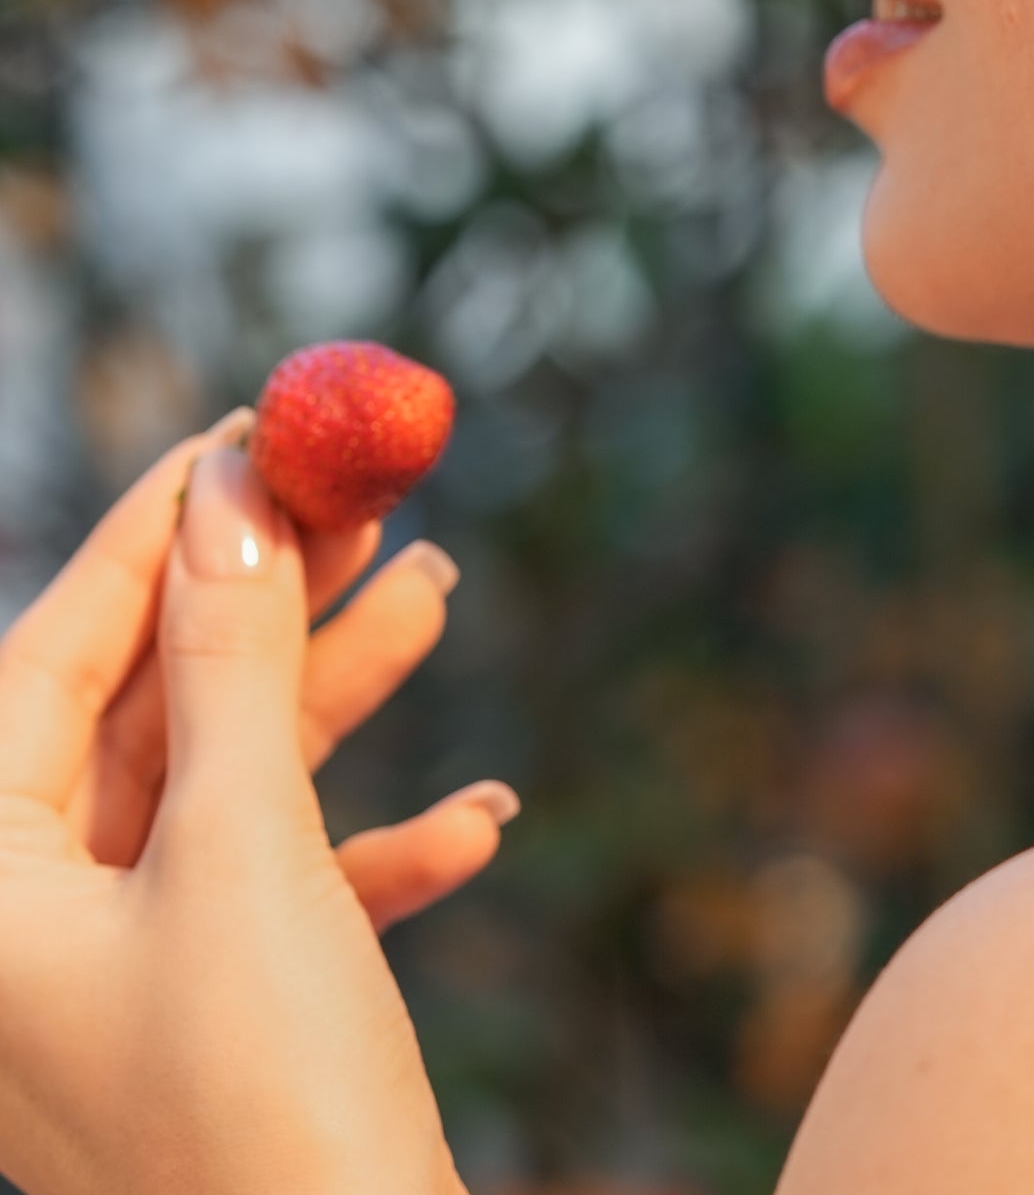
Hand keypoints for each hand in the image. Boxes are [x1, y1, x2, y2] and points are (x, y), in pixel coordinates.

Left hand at [0, 422, 499, 1192]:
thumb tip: (229, 495)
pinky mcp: (230, 1023)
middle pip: (152, 714)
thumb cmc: (263, 1104)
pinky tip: (480, 824)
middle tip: (362, 499)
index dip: (148, 538)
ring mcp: (135, 983)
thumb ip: (227, 664)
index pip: (45, 662)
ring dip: (340, 698)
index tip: (240, 438)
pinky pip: (294, 891)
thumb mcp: (240, 852)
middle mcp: (39, 934)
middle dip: (266, 607)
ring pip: (232, 786)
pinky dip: (379, 847)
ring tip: (439, 588)